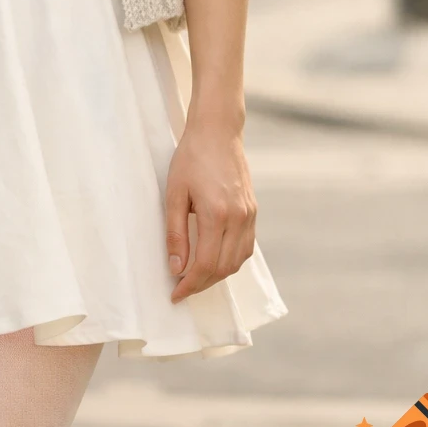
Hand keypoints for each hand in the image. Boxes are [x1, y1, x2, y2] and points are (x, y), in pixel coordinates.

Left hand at [164, 120, 256, 301]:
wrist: (217, 132)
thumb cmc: (191, 158)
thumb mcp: (174, 193)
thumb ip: (175, 233)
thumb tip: (176, 268)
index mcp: (217, 214)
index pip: (205, 264)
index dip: (190, 285)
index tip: (175, 294)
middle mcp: (238, 218)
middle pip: (223, 268)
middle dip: (202, 284)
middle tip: (182, 288)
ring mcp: (249, 215)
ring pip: (237, 261)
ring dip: (217, 275)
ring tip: (196, 277)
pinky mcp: (253, 210)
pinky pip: (246, 247)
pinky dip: (230, 260)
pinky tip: (214, 259)